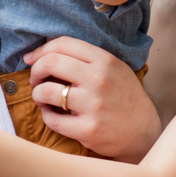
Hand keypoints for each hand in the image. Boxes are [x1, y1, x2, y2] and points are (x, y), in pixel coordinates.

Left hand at [25, 37, 161, 162]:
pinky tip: (52, 114)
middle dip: (35, 70)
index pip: (63, 44)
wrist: (144, 132)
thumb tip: (47, 50)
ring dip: (38, 94)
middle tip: (35, 79)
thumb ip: (87, 58)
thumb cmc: (124, 97)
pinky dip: (46, 116)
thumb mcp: (115, 69)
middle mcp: (99, 79)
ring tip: (42, 98)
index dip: (41, 50)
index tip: (31, 58)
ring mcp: (93, 105)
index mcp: (105, 61)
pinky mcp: (88, 129)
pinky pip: (52, 119)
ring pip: (47, 91)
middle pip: (51, 63)